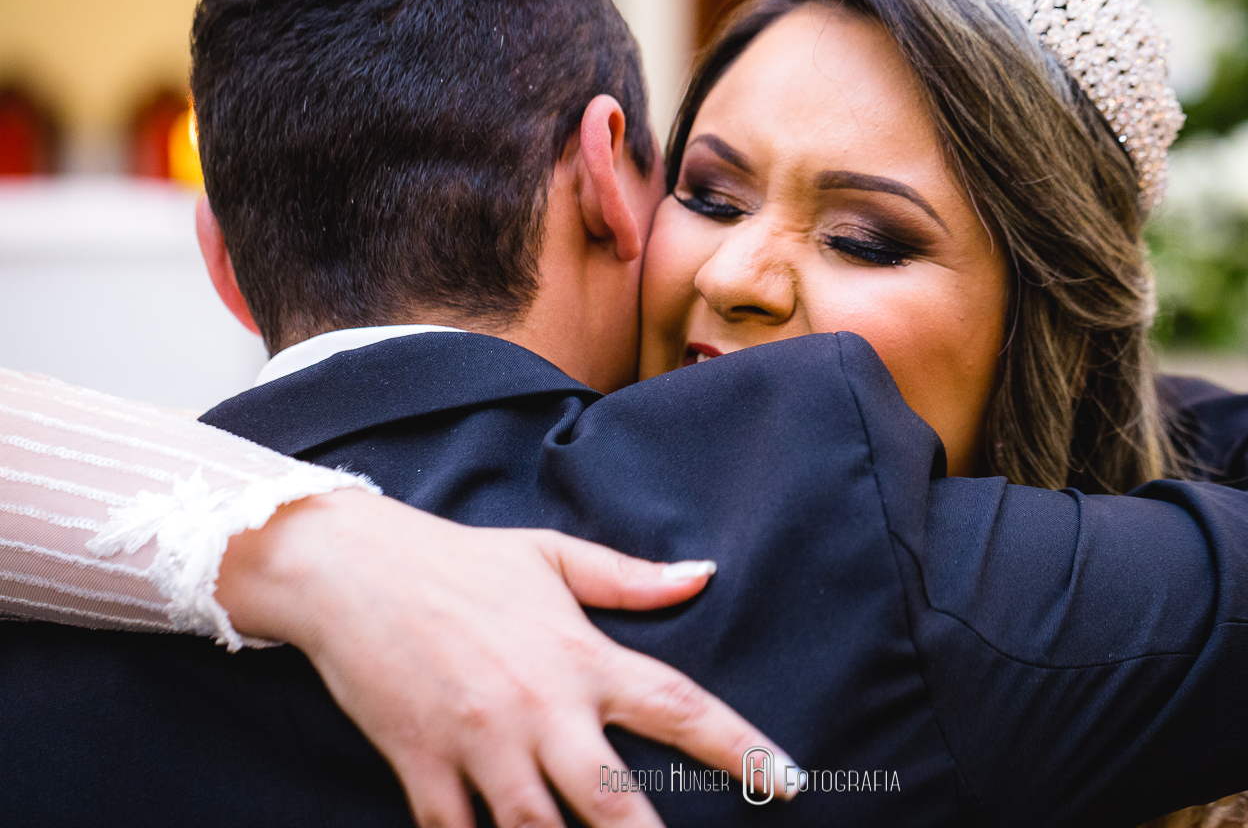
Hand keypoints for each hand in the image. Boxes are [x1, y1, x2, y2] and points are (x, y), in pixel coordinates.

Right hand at [219, 488, 791, 827]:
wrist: (352, 568)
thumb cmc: (460, 560)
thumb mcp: (552, 556)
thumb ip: (631, 578)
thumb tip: (702, 575)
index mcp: (581, 656)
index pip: (678, 706)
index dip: (739, 747)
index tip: (787, 781)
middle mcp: (539, 707)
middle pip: (611, 799)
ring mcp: (479, 742)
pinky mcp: (422, 765)